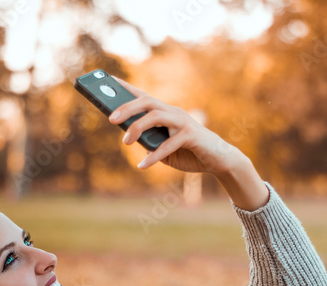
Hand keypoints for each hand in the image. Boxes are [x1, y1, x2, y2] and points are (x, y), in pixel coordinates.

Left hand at [108, 74, 243, 174]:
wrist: (218, 159)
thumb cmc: (188, 151)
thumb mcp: (163, 147)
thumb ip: (149, 141)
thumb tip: (129, 136)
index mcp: (165, 112)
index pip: (143, 96)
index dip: (125, 87)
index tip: (108, 80)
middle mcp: (173, 112)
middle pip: (146, 102)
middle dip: (127, 108)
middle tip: (111, 119)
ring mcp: (183, 122)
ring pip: (156, 116)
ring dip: (137, 128)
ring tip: (125, 143)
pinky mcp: (191, 135)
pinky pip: (168, 144)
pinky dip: (154, 155)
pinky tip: (142, 165)